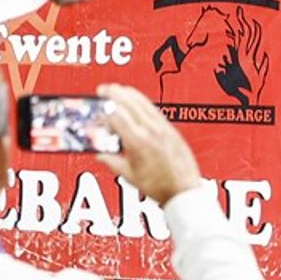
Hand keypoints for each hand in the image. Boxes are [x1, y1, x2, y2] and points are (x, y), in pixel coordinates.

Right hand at [96, 83, 201, 204]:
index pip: (116, 116)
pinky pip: (154, 109)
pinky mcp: (171, 128)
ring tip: (118, 89)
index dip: (104, 111)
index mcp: (137, 142)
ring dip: (129, 93)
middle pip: (130, 103)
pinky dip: (143, 101)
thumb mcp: (130, 176)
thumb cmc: (160, 186)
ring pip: (143, 102)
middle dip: (114, 94)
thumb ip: (112, 162)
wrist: (183, 190)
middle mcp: (150, 131)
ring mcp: (162, 128)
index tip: (96, 110)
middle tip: (103, 89)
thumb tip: (100, 154)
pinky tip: (138, 100)